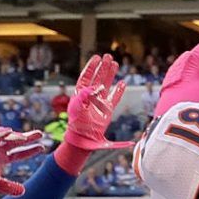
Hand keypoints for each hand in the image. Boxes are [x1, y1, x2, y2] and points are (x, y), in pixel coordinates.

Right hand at [0, 126, 46, 195]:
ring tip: (26, 137)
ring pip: (4, 138)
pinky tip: (7, 132)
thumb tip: (24, 192)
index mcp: (1, 159)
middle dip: (27, 138)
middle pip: (15, 142)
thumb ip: (9, 187)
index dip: (30, 151)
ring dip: (15, 136)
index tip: (42, 148)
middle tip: (40, 134)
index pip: (18, 153)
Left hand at [56, 54, 130, 171]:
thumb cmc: (77, 128)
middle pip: (97, 79)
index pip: (86, 78)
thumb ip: (82, 100)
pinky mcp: (107, 112)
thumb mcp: (76, 112)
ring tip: (115, 63)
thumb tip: (90, 89)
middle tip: (108, 56)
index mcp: (81, 96)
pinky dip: (118, 92)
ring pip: (106, 86)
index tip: (96, 58)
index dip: (91, 68)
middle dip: (102, 68)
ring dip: (110, 75)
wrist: (82, 142)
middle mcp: (90, 98)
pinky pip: (114, 99)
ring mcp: (99, 104)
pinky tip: (122, 83)